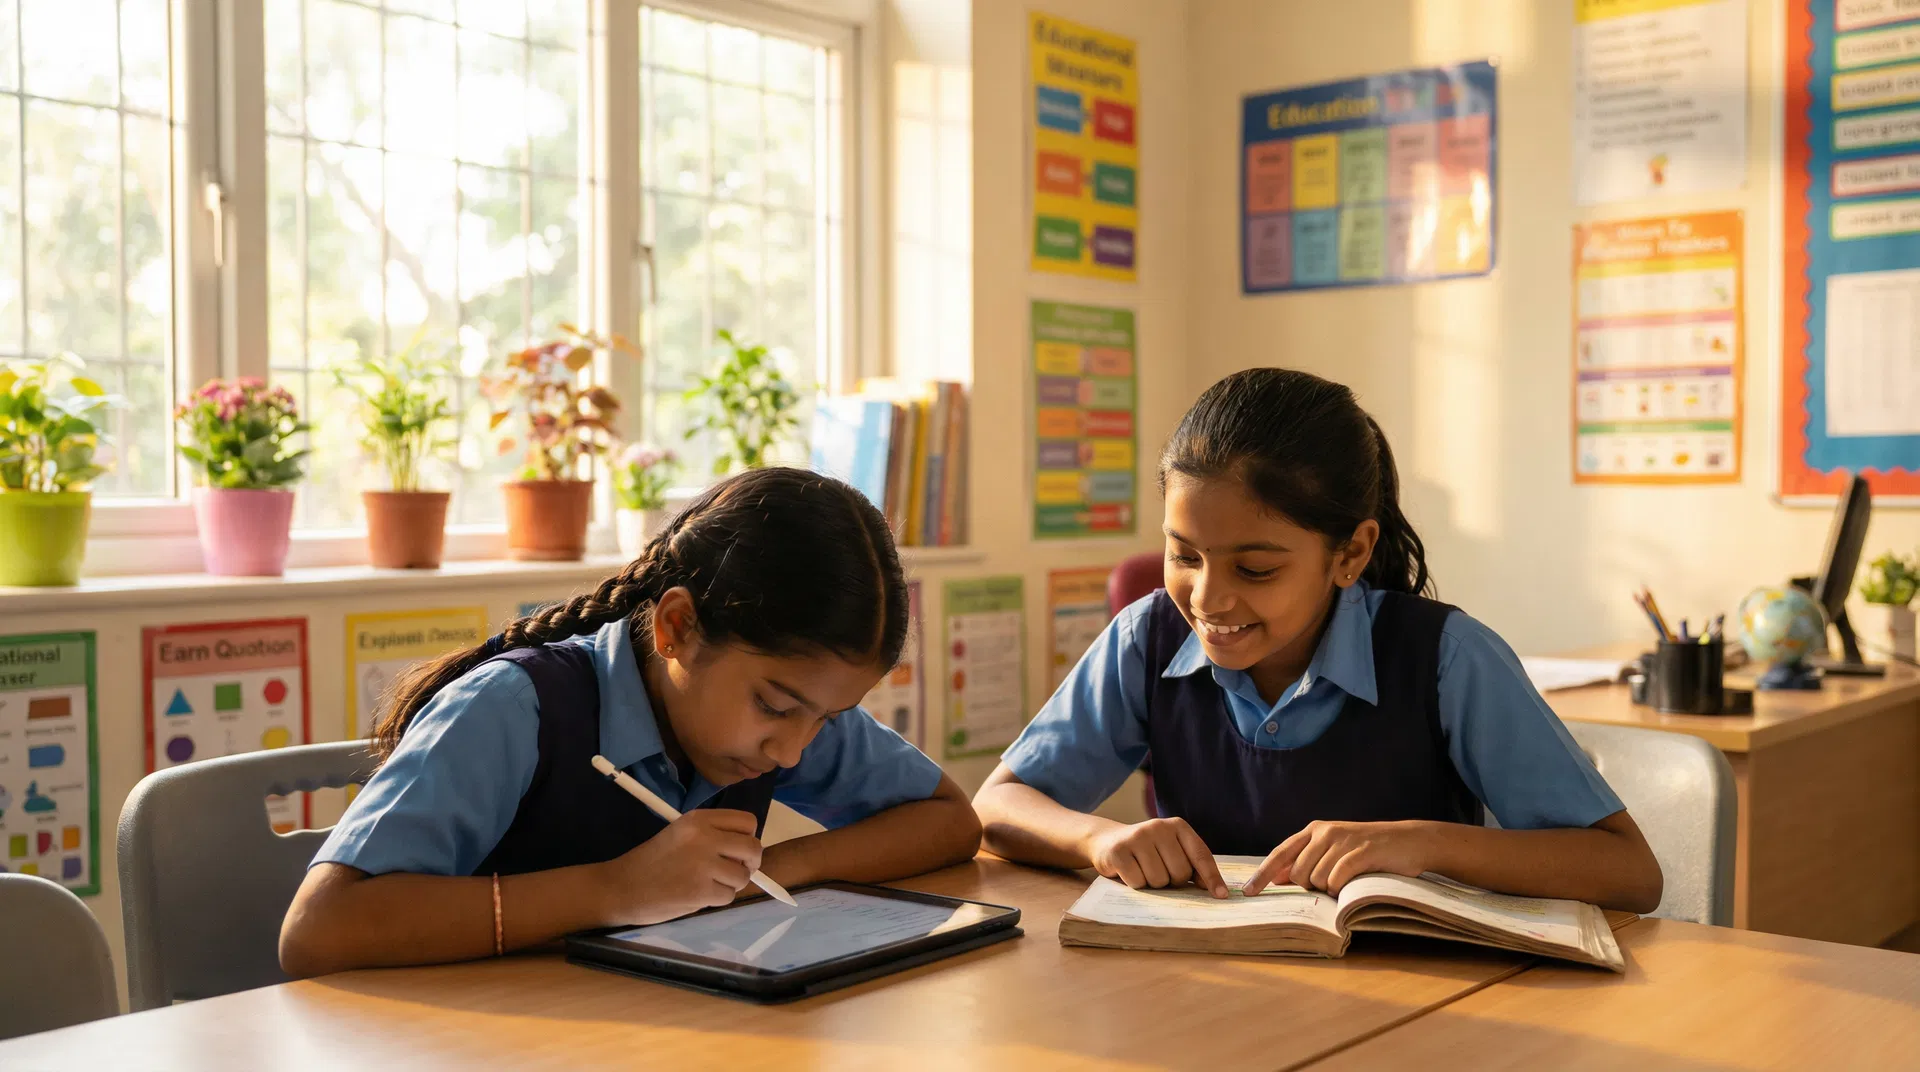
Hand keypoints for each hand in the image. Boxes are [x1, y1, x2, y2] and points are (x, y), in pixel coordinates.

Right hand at [597, 809, 763, 924]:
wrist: (621, 887)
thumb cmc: (650, 861)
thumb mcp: (680, 833)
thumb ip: (712, 835)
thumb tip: (746, 849)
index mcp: (698, 819)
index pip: (747, 822)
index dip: (747, 837)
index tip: (737, 849)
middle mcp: (704, 837)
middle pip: (752, 847)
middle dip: (749, 863)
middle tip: (734, 870)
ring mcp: (704, 864)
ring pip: (743, 875)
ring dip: (731, 884)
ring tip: (708, 884)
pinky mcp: (701, 891)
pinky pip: (728, 896)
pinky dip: (717, 899)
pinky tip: (698, 895)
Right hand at [1084, 817, 1227, 897]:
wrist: (1106, 841)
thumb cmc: (1147, 852)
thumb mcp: (1171, 851)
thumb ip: (1192, 865)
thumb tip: (1214, 889)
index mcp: (1178, 826)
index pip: (1201, 854)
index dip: (1212, 877)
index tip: (1221, 896)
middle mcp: (1158, 827)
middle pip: (1179, 872)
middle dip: (1172, 882)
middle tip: (1160, 873)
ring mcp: (1137, 837)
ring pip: (1159, 880)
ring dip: (1153, 885)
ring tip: (1143, 871)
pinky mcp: (1118, 851)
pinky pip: (1138, 883)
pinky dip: (1136, 885)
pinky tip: (1129, 873)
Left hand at [1242, 820, 1440, 896]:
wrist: (1409, 841)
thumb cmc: (1368, 850)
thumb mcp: (1333, 851)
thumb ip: (1305, 862)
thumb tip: (1275, 878)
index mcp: (1314, 831)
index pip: (1280, 854)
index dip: (1262, 874)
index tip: (1248, 892)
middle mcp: (1325, 832)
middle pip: (1298, 873)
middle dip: (1311, 886)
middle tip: (1333, 883)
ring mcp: (1343, 840)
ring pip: (1318, 879)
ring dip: (1330, 888)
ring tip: (1348, 879)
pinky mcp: (1361, 852)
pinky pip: (1338, 880)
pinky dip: (1343, 888)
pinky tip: (1354, 883)